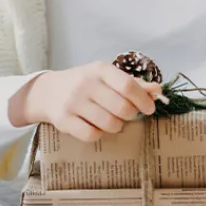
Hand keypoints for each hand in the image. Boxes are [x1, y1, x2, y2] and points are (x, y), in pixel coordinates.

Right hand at [22, 61, 166, 142]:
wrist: (47, 91)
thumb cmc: (84, 83)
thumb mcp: (106, 77)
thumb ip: (132, 83)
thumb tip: (158, 90)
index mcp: (99, 70)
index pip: (128, 85)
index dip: (143, 100)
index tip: (149, 109)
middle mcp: (85, 84)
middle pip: (122, 108)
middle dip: (130, 115)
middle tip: (127, 115)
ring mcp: (73, 103)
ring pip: (109, 124)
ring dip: (116, 126)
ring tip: (112, 120)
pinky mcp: (64, 120)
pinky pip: (92, 135)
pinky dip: (99, 134)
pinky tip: (96, 127)